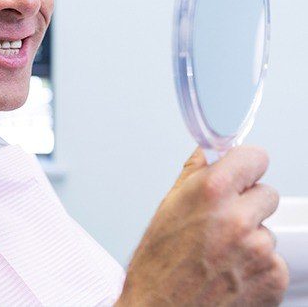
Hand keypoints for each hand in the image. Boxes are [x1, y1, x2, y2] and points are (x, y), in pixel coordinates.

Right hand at [115, 146, 288, 305]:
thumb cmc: (157, 265)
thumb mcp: (167, 207)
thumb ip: (193, 173)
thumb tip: (207, 153)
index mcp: (211, 192)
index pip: (254, 157)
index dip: (245, 164)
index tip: (240, 170)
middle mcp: (239, 218)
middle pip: (267, 193)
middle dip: (247, 203)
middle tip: (223, 219)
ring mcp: (260, 250)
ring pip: (267, 229)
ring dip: (251, 237)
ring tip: (220, 253)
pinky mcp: (274, 279)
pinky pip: (274, 260)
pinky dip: (257, 266)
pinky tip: (230, 272)